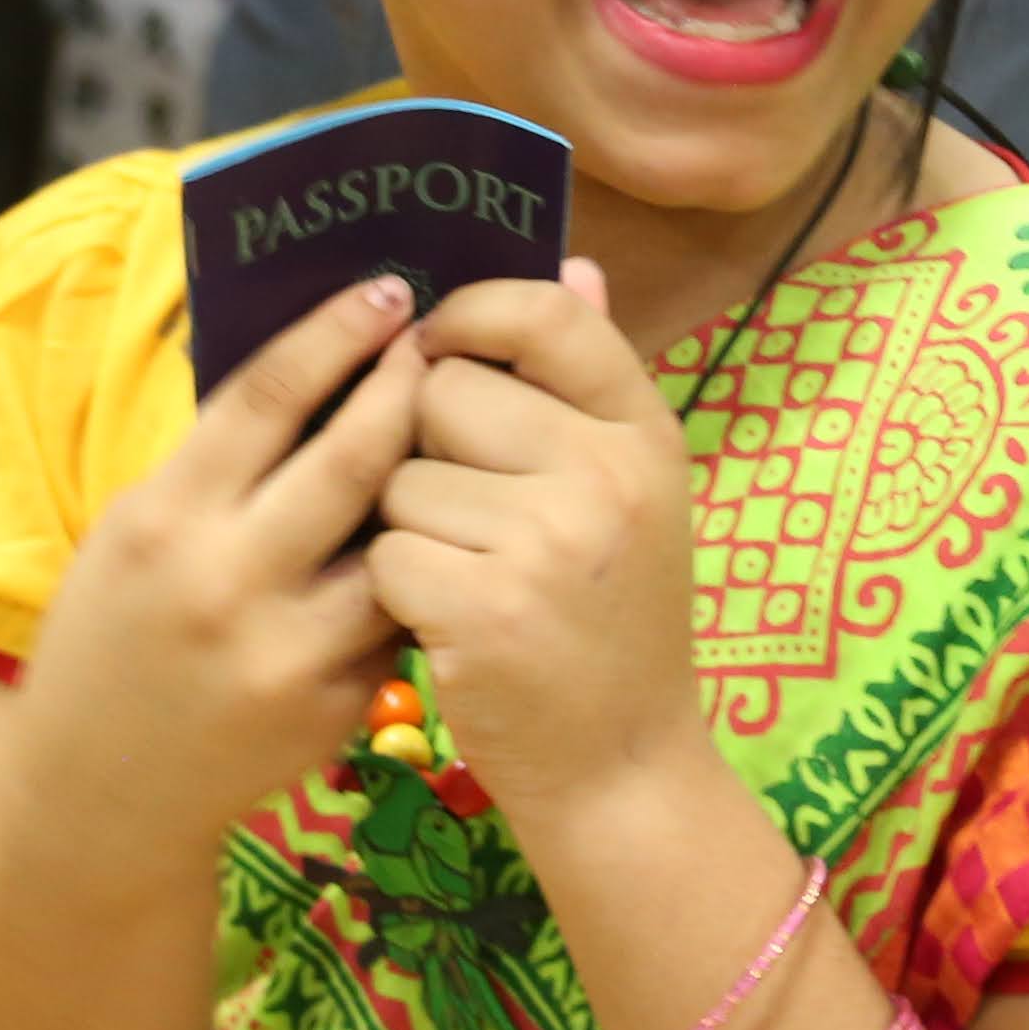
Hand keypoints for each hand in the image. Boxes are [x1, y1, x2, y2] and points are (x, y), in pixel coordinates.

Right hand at [12, 274, 424, 862]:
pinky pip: (397, 618)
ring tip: (456, 433)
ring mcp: (287, 652)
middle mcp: (226, 581)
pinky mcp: (335, 709)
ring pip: (397, 539)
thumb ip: (212, 463)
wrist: (98, 790)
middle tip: (444, 341)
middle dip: (408, 385)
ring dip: (432, 479)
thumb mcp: (132, 532)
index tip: (386, 290)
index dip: (336, 332)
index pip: (265, 396)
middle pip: (353, 457)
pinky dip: (416, 571)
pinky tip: (435, 540)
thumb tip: (308, 364)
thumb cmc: (111, 636)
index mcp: (162, 519)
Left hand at [367, 261, 700, 818]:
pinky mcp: (485, 607)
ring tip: (465, 577)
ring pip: (397, 476)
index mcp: (644, 433)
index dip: (470, 316)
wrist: (623, 770)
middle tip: (468, 514)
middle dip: (422, 446)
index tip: (437, 347)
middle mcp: (608, 475)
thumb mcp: (629, 495)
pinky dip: (396, 589)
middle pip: (440, 391)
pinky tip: (446, 623)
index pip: (545, 314)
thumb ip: (588, 382)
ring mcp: (550, 541)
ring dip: (404, 525)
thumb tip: (571, 259)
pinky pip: (385, 550)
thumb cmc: (608, 624)